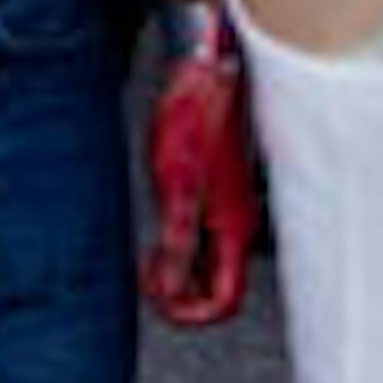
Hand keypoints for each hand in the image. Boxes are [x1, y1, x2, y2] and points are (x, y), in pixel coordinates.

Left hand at [142, 32, 261, 326]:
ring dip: (177, 268)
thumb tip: (170, 289)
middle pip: (215, 289)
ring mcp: (226, 209)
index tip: (155, 292)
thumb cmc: (196, 117)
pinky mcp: (214, 191)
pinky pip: (200, 236)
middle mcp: (234, 226)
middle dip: (179, 292)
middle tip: (148, 272)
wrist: (205, 70)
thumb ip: (176, 240)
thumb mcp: (176, 183)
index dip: (188, 312)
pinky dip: (177, 242)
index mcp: (232, 231)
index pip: (223, 302)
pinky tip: (157, 220)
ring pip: (207, 264)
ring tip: (149, 251)